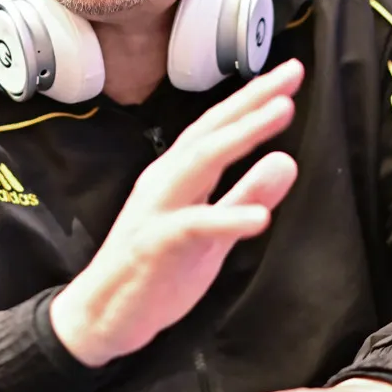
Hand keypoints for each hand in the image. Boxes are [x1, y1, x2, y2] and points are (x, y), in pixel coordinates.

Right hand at [50, 58, 303, 365]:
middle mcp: (165, 182)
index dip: (253, 100)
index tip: (290, 74)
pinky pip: (191, 226)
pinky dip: (225, 219)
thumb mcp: (214, 232)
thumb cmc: (154, 271)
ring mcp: (156, 210)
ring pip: (198, 162)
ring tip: (280, 113)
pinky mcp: (153, 246)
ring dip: (241, 136)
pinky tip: (258, 218)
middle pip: (210, 132)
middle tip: (291, 74)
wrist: (101, 316)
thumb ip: (245, 196)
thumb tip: (286, 160)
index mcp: (178, 176)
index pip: (218, 129)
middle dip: (250, 101)